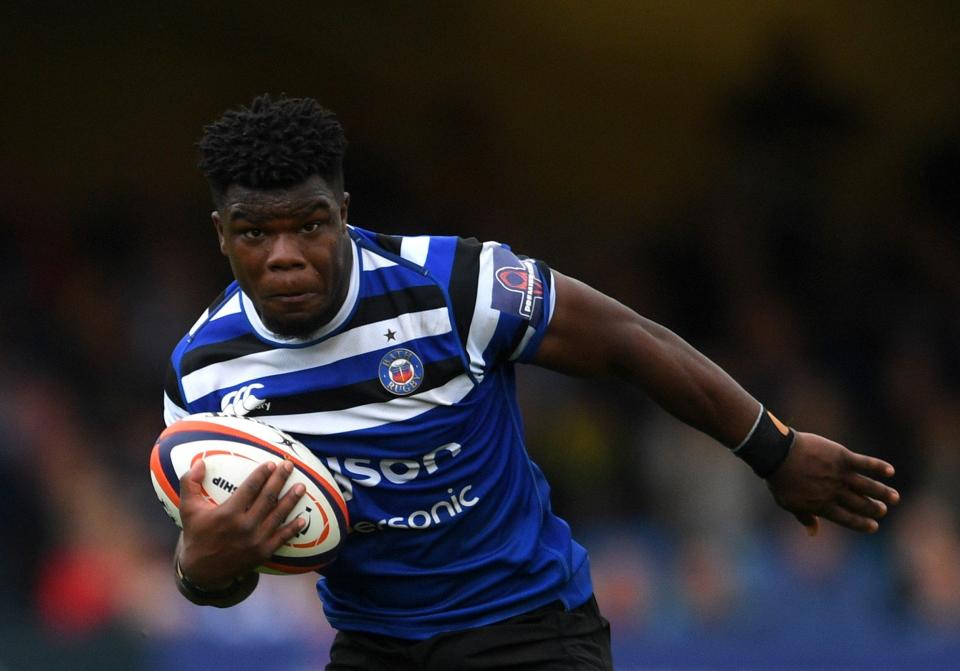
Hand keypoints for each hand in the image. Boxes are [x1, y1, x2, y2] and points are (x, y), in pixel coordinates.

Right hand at [178, 459, 305, 588]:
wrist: (202, 571)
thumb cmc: (197, 535)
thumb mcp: (188, 509)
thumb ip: (190, 482)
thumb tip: (200, 462)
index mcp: (227, 513)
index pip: (250, 488)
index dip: (262, 474)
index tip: (271, 463)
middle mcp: (244, 526)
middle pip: (268, 498)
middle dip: (280, 479)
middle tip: (289, 465)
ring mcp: (256, 540)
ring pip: (278, 515)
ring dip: (291, 500)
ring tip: (302, 486)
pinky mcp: (263, 552)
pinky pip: (282, 537)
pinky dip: (293, 528)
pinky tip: (303, 518)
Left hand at [766, 432, 899, 534]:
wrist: (777, 454)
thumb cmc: (780, 480)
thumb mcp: (789, 503)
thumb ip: (804, 517)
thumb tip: (813, 533)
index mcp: (823, 506)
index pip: (848, 519)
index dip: (862, 524)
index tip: (874, 526)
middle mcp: (835, 493)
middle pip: (861, 504)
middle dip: (874, 509)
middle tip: (883, 510)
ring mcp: (839, 474)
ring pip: (867, 486)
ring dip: (883, 492)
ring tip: (894, 497)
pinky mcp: (841, 457)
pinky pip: (864, 463)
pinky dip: (878, 467)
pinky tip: (890, 471)